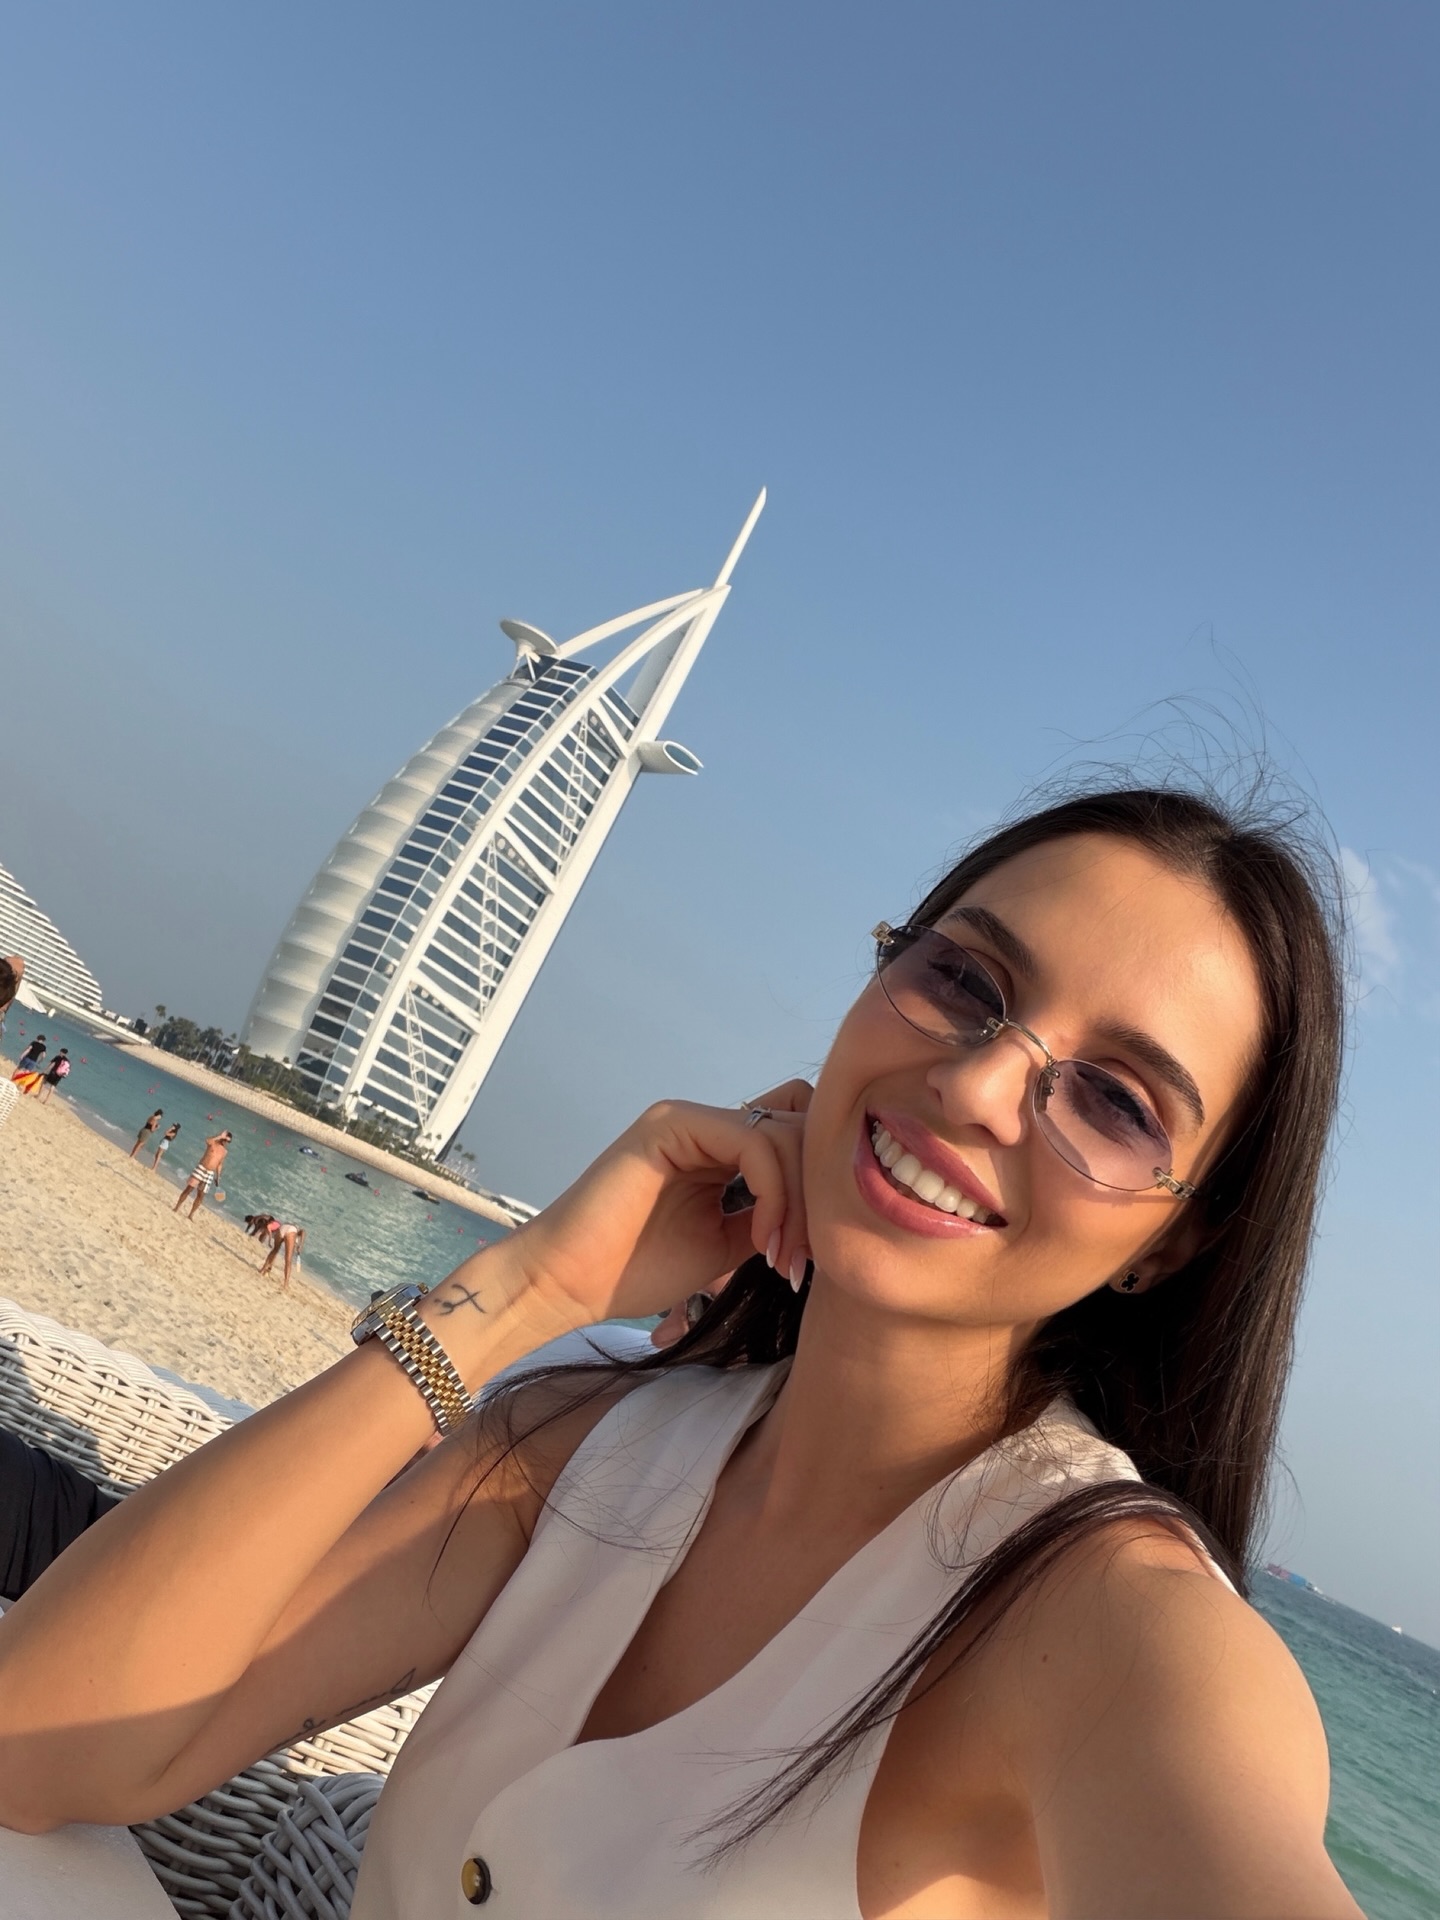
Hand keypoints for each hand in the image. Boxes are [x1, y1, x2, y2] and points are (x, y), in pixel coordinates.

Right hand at [507, 1079, 812, 1326]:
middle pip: (801, 1129)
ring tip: (780, 1258)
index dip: (816, 1194)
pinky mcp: (673, 1124)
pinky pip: (753, 1142)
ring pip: (784, 1134)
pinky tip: (762, 1240)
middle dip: (815, 1199)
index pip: (796, 1140)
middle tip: (800, 1262)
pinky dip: (774, 1193)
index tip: (804, 1261)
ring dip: (798, 1204)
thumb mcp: (725, 1243)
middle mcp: (707, 1125)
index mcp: (718, 1148)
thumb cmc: (635, 1270)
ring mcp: (689, 1119)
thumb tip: (824, 1215)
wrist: (569, 1284)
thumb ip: (767, 1217)